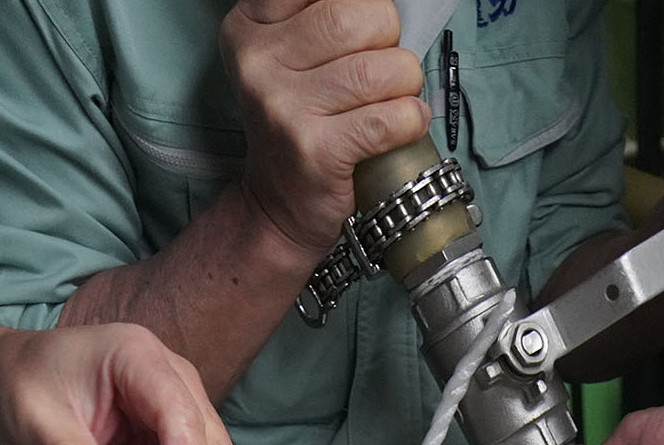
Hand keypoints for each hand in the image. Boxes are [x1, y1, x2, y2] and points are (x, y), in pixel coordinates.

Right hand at [223, 0, 429, 256]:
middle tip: (385, 69)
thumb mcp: (288, 61)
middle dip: (390, 40)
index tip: (367, 31)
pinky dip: (411, 119)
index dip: (362, 6)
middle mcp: (258, 61)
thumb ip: (320, 20)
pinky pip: (390, 118)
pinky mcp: (315, 150)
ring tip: (395, 100)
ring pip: (381, 69)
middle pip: (357, 16)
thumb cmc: (299, 125)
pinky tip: (405, 125)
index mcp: (251, 26)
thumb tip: (380, 6)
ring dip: (406, 84)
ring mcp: (284, 107)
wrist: (278, 206)